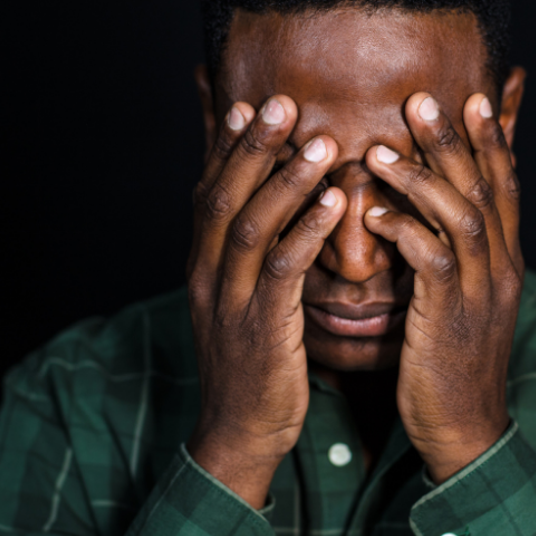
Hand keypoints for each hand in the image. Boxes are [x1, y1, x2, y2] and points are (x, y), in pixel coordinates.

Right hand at [185, 95, 345, 507]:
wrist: (239, 433)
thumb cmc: (251, 364)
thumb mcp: (238, 304)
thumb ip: (249, 258)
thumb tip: (266, 213)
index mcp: (202, 267)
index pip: (208, 194)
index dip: (226, 148)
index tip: (249, 104)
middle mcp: (207, 277)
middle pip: (223, 197)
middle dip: (252, 147)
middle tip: (281, 102)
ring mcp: (230, 303)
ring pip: (251, 227)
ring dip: (285, 180)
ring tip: (319, 141)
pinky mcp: (260, 330)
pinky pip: (283, 271)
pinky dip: (307, 232)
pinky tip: (333, 203)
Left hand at [363, 92, 523, 483]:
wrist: (464, 430)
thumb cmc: (451, 364)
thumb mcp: (463, 303)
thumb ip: (454, 257)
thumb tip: (431, 219)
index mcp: (507, 263)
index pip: (508, 188)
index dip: (493, 141)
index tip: (474, 98)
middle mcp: (502, 270)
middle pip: (487, 189)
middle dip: (456, 141)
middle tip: (424, 99)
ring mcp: (481, 293)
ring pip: (463, 216)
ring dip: (424, 178)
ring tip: (385, 148)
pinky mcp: (450, 317)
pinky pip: (431, 261)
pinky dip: (406, 230)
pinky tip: (374, 214)